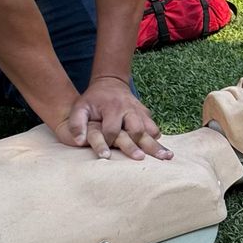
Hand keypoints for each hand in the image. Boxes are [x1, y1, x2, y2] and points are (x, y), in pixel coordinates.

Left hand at [50, 76, 172, 160]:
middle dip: (139, 145)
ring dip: (155, 143)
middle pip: (137, 129)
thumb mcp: (80, 107)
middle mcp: (129, 109)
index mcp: (112, 107)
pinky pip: (153, 126)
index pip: (112, 129)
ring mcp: (139, 110)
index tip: (106, 156)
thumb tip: (79, 142)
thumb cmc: (92, 99)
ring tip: (166, 156)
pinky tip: (162, 148)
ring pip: (149, 128)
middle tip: (142, 159)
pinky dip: (156, 137)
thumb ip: (77, 124)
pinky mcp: (145, 112)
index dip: (108, 142)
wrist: (110, 83)